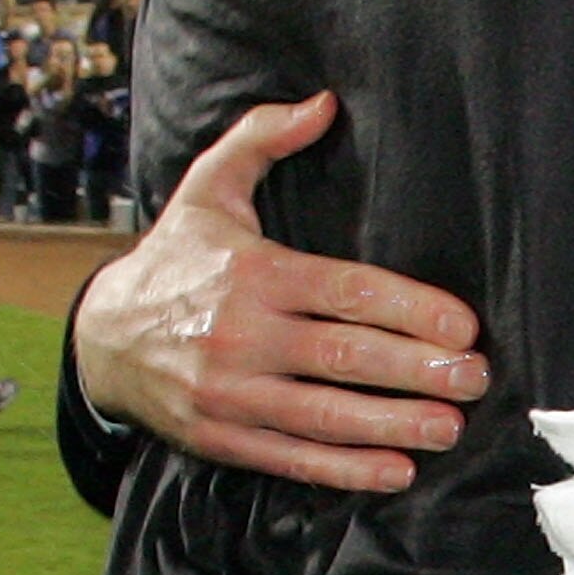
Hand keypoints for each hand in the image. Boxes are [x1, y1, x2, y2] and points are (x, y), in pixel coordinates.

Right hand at [73, 90, 489, 490]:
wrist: (99, 336)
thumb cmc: (176, 258)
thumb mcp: (210, 187)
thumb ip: (262, 138)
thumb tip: (324, 102)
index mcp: (253, 273)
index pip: (344, 291)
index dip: (408, 309)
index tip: (462, 326)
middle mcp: (241, 335)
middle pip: (343, 356)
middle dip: (416, 370)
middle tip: (474, 378)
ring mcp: (229, 392)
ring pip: (323, 415)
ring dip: (393, 425)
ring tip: (449, 427)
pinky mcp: (219, 437)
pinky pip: (291, 459)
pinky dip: (344, 470)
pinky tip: (397, 471)